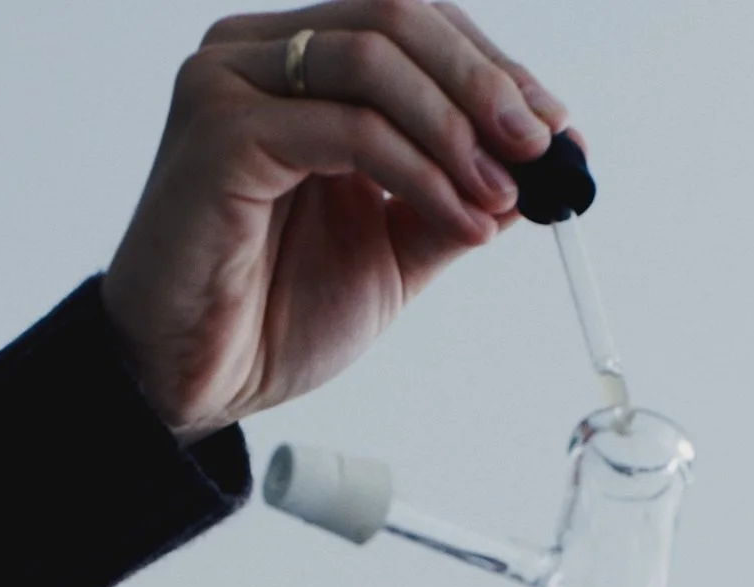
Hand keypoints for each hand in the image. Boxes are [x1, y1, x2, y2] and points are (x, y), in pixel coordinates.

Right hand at [102, 1, 577, 442]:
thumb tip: (544, 161)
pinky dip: (421, 172)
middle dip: (488, 86)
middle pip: (398, 18)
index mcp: (291, 63)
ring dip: (458, 130)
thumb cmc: (270, 313)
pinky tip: (459, 218)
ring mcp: (228, 84)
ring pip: (377, 61)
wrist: (194, 383)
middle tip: (543, 149)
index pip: (410, 25)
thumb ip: (455, 191)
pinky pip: (350, 129)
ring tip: (501, 198)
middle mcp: (252, 54)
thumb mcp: (394, 244)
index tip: (559, 131)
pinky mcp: (219, 132)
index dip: (494, 69)